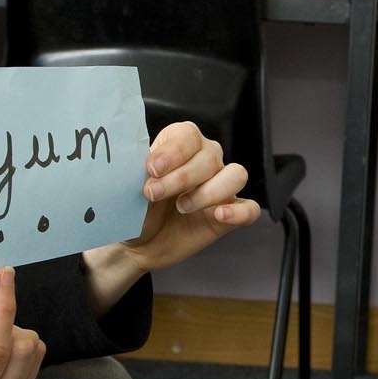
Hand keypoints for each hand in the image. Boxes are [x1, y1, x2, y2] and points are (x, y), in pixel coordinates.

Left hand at [125, 122, 259, 271]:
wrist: (136, 243)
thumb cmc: (133, 208)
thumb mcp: (128, 187)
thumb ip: (138, 172)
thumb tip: (144, 167)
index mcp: (179, 146)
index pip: (189, 135)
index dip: (173, 151)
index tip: (152, 169)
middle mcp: (204, 161)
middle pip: (210, 156)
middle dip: (181, 177)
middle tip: (154, 193)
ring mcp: (219, 188)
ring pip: (236, 175)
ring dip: (209, 191)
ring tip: (183, 207)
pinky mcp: (228, 216)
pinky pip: (249, 208)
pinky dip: (237, 211)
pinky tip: (218, 215)